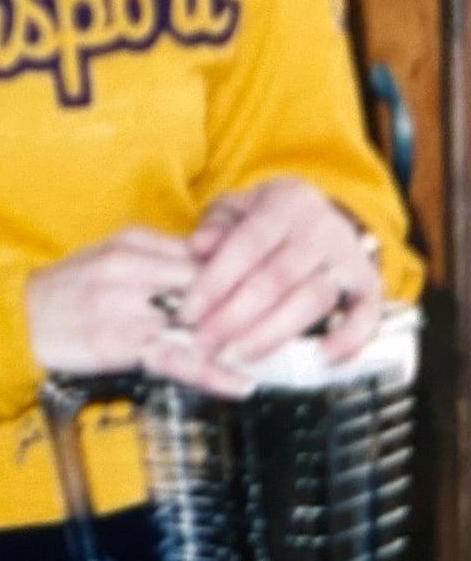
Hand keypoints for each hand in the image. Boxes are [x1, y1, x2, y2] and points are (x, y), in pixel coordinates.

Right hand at [25, 228, 253, 396]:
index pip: (202, 254)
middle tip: (285, 326)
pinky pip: (175, 358)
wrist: (19, 316)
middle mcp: (133, 267)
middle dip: (246, 306)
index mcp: (134, 241)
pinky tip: (238, 383)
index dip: (240, 275)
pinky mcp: (120, 342)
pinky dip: (210, 373)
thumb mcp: (112, 257)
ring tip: (274, 358)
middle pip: (206, 285)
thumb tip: (214, 270)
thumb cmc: (70, 289)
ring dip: (237, 341)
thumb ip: (159, 260)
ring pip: (197, 322)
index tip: (272, 290)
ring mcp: (126, 305)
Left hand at [180, 177, 382, 366]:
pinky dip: (348, 340)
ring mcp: (350, 258)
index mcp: (285, 202)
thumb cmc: (266, 218)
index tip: (189, 313)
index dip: (216, 281)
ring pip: (313, 300)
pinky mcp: (371, 286)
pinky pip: (367, 316)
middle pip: (277, 277)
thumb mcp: (237, 207)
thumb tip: (197, 247)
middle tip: (206, 344)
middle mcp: (322, 228)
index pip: (247, 244)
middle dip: (236, 316)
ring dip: (273, 333)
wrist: (322, 215)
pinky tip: (320, 359)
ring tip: (239, 355)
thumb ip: (215, 225)